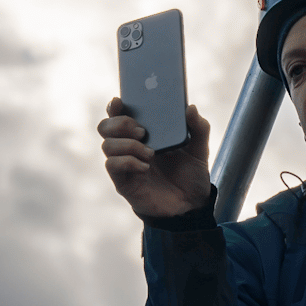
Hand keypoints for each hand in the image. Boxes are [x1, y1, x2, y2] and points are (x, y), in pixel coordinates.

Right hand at [99, 99, 213, 218]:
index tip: (120, 100)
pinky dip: (128, 161)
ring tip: (150, 153)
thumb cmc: (190, 174)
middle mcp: (129, 146)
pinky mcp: (124, 182)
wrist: (192, 205)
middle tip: (143, 130)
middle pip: (105, 126)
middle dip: (120, 123)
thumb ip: (199, 127)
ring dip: (128, 145)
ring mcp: (124, 165)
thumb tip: (191, 108)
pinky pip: (112, 166)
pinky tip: (145, 166)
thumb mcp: (199, 149)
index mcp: (143, 134)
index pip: (119, 114)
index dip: (115, 105)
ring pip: (107, 145)